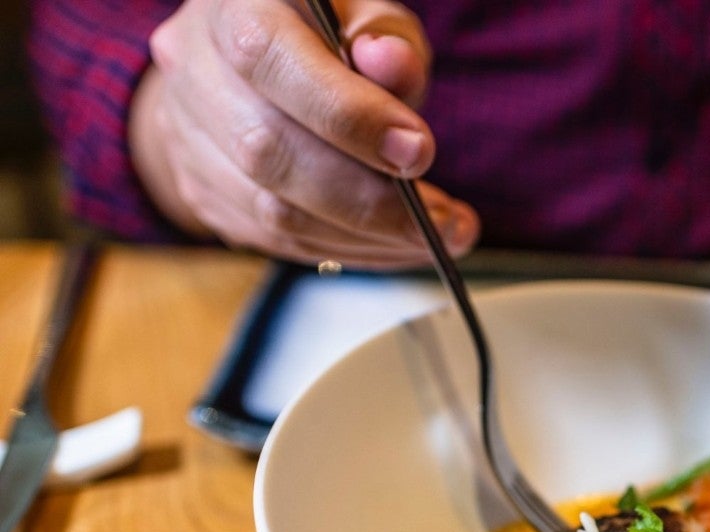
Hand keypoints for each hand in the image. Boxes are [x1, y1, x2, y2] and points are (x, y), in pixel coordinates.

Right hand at [128, 0, 478, 267]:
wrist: (248, 61)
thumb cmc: (322, 32)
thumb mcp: (365, 15)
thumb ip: (385, 35)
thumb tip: (394, 65)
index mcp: (231, 4)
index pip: (268, 58)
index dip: (346, 113)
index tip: (418, 153)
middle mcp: (193, 67)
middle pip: (267, 151)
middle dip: (369, 200)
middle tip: (445, 221)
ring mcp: (185, 135)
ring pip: (271, 212)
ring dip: (365, 238)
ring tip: (432, 238)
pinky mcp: (200, 190)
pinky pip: (275, 241)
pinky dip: (346, 249)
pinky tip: (393, 244)